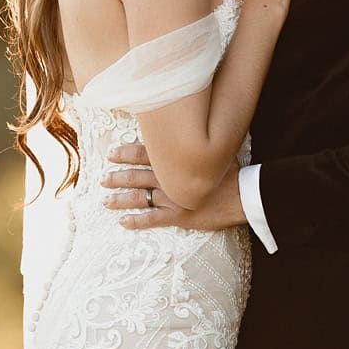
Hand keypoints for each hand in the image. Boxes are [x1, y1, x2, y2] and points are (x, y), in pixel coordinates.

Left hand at [102, 150, 246, 232]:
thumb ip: (197, 141)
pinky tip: (123, 222)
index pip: (145, 154)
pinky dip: (137, 221)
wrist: (245, 195)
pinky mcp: (180, 217)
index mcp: (177, 161)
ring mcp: (173, 199)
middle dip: (118, 177)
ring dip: (121, 199)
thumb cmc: (232, 172)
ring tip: (105, 200)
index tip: (111, 153)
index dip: (126, 154)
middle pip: (137, 176)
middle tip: (103, 178)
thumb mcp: (214, 150)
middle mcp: (171, 179)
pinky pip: (154, 220)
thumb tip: (190, 126)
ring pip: (140, 198)